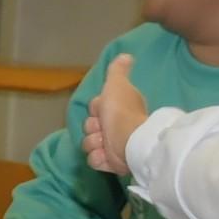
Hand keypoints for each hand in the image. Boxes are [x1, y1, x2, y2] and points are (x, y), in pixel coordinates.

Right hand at [80, 55, 148, 178]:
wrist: (130, 141)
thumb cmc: (122, 112)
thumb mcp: (117, 85)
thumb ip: (118, 71)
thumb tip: (126, 55)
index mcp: (117, 110)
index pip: (94, 109)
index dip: (96, 109)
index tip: (102, 110)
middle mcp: (115, 128)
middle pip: (89, 127)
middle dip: (93, 129)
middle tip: (104, 129)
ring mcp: (112, 147)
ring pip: (89, 144)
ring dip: (94, 144)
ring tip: (106, 144)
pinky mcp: (110, 163)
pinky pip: (94, 160)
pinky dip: (98, 158)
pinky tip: (107, 156)